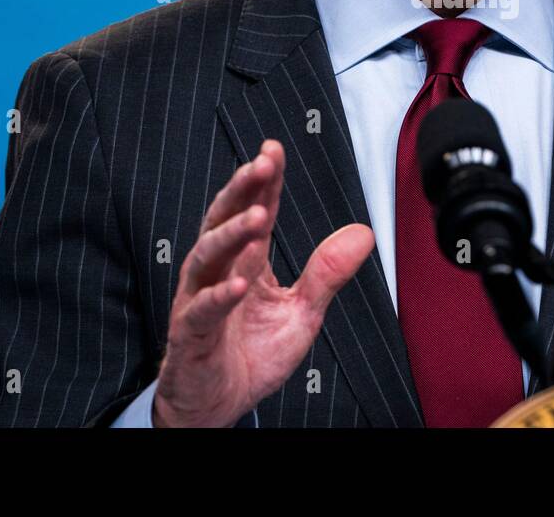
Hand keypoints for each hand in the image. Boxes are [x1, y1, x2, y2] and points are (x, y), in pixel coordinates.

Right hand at [153, 140, 374, 426]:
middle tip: (261, 164)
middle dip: (242, 190)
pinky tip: (239, 283)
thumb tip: (363, 233)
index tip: (274, 150)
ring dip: (231, 233)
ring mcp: (199, 300)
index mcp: (246, 261)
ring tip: (257, 215)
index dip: (264, 181)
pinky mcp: (191, 335)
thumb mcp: (303, 311)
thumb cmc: (253, 354)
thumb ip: (327, 272)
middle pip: (223, 220)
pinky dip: (219, 295)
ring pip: (207, 256)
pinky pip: (200, 310)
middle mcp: (219, 272)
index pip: (254, 210)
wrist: (220, 404)